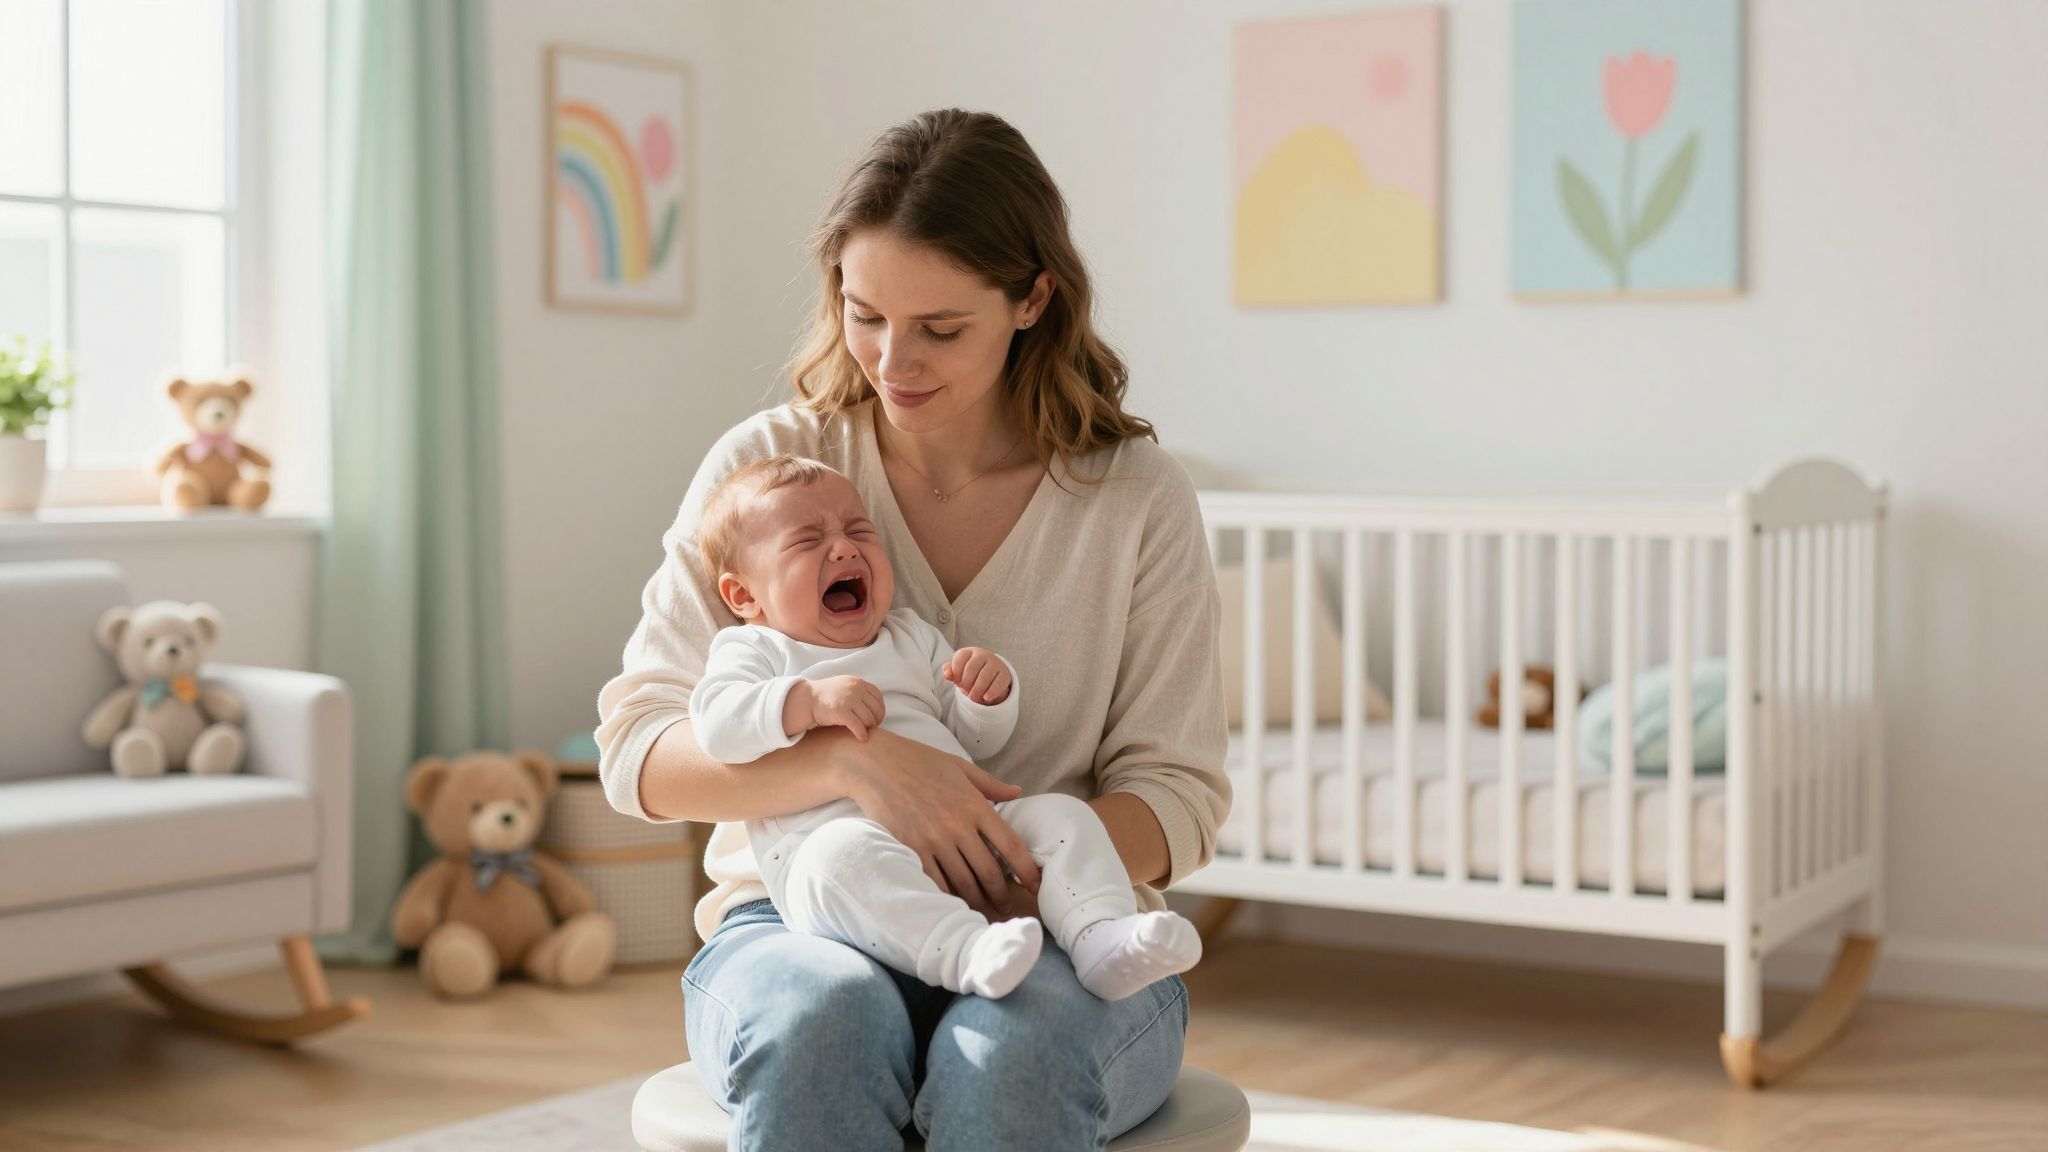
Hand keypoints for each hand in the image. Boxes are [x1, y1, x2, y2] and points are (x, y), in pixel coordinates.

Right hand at [807, 675, 884, 740]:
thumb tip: (876, 705)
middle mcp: (855, 689)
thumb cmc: (827, 695)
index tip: (877, 718)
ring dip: (869, 728)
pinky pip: (858, 726)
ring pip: (868, 718)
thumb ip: (860, 691)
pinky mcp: (841, 712)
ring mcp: (848, 700)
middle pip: (875, 709)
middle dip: (875, 720)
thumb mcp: (845, 685)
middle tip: (872, 728)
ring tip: (865, 732)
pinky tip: (862, 739)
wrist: (808, 699)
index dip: (880, 710)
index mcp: (858, 682)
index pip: (878, 697)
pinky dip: (862, 734)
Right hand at [840, 729, 1042, 915]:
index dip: (1027, 870)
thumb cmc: (918, 761)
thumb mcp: (959, 767)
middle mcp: (957, 826)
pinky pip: (935, 882)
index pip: (1010, 845)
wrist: (875, 764)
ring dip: (977, 900)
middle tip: (1007, 907)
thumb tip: (1018, 792)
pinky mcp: (911, 849)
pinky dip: (947, 896)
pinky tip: (954, 904)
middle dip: (1002, 895)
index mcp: (975, 805)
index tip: (1036, 886)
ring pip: (963, 882)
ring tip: (984, 910)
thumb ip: (990, 784)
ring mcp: (933, 840)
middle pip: (989, 871)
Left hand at [942, 647, 1011, 705]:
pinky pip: (998, 683)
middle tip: (966, 691)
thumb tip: (947, 675)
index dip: (956, 672)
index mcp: (969, 652)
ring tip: (974, 697)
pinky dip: (991, 692)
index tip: (957, 682)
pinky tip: (986, 698)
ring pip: (985, 675)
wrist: (991, 676)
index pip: (960, 658)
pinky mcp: (1004, 674)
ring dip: (977, 689)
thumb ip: (949, 671)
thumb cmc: (970, 674)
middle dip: (966, 683)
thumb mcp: (958, 671)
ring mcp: (995, 663)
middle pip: (972, 667)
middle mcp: (982, 655)